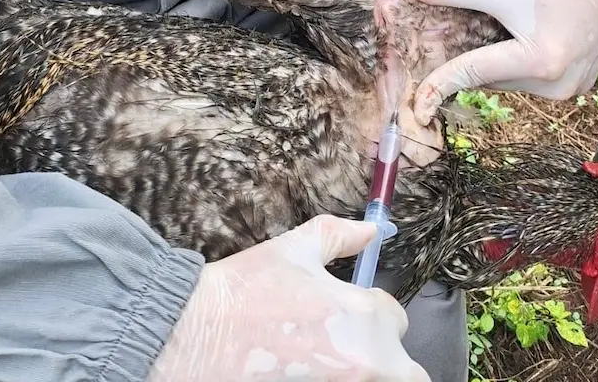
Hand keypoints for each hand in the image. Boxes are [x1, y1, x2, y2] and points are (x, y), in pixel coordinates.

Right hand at [148, 214, 428, 381]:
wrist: (191, 336)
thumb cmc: (242, 292)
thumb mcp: (293, 250)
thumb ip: (339, 236)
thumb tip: (372, 230)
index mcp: (363, 316)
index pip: (396, 320)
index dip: (371, 314)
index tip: (342, 316)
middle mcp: (366, 363)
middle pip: (406, 372)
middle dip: (383, 358)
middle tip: (344, 350)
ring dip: (366, 374)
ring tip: (327, 363)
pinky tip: (309, 374)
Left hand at [401, 0, 597, 122]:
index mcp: (538, 61)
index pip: (474, 72)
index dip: (440, 84)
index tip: (417, 104)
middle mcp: (556, 84)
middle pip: (492, 76)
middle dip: (470, 58)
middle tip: (453, 34)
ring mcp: (570, 89)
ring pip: (510, 79)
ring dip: (497, 59)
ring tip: (502, 27)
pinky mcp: (577, 85)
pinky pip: (532, 80)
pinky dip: (518, 62)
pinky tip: (523, 36)